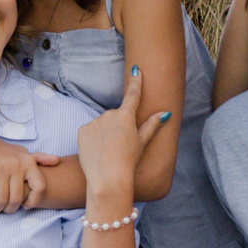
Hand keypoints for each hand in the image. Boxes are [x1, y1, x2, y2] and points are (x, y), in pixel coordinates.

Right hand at [0, 126, 42, 210]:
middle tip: (5, 210)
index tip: (25, 205)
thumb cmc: (0, 150)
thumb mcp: (20, 152)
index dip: (34, 201)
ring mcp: (1, 167)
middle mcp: (17, 164)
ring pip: (2, 199)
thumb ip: (39, 159)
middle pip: (18, 198)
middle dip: (11, 209)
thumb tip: (57, 161)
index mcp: (28, 161)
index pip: (40, 187)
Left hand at [73, 65, 172, 213]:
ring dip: (105, 133)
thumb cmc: (129, 162)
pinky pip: (90, 131)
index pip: (133, 95)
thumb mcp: (142, 143)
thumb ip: (152, 125)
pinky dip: (93, 139)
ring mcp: (95, 122)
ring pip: (102, 124)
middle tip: (121, 146)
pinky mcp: (82, 130)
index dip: (136, 82)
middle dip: (118, 126)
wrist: (107, 178)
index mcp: (126, 116)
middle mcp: (110, 114)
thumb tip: (165, 113)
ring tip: (109, 152)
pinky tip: (97, 152)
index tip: (136, 69)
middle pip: (115, 116)